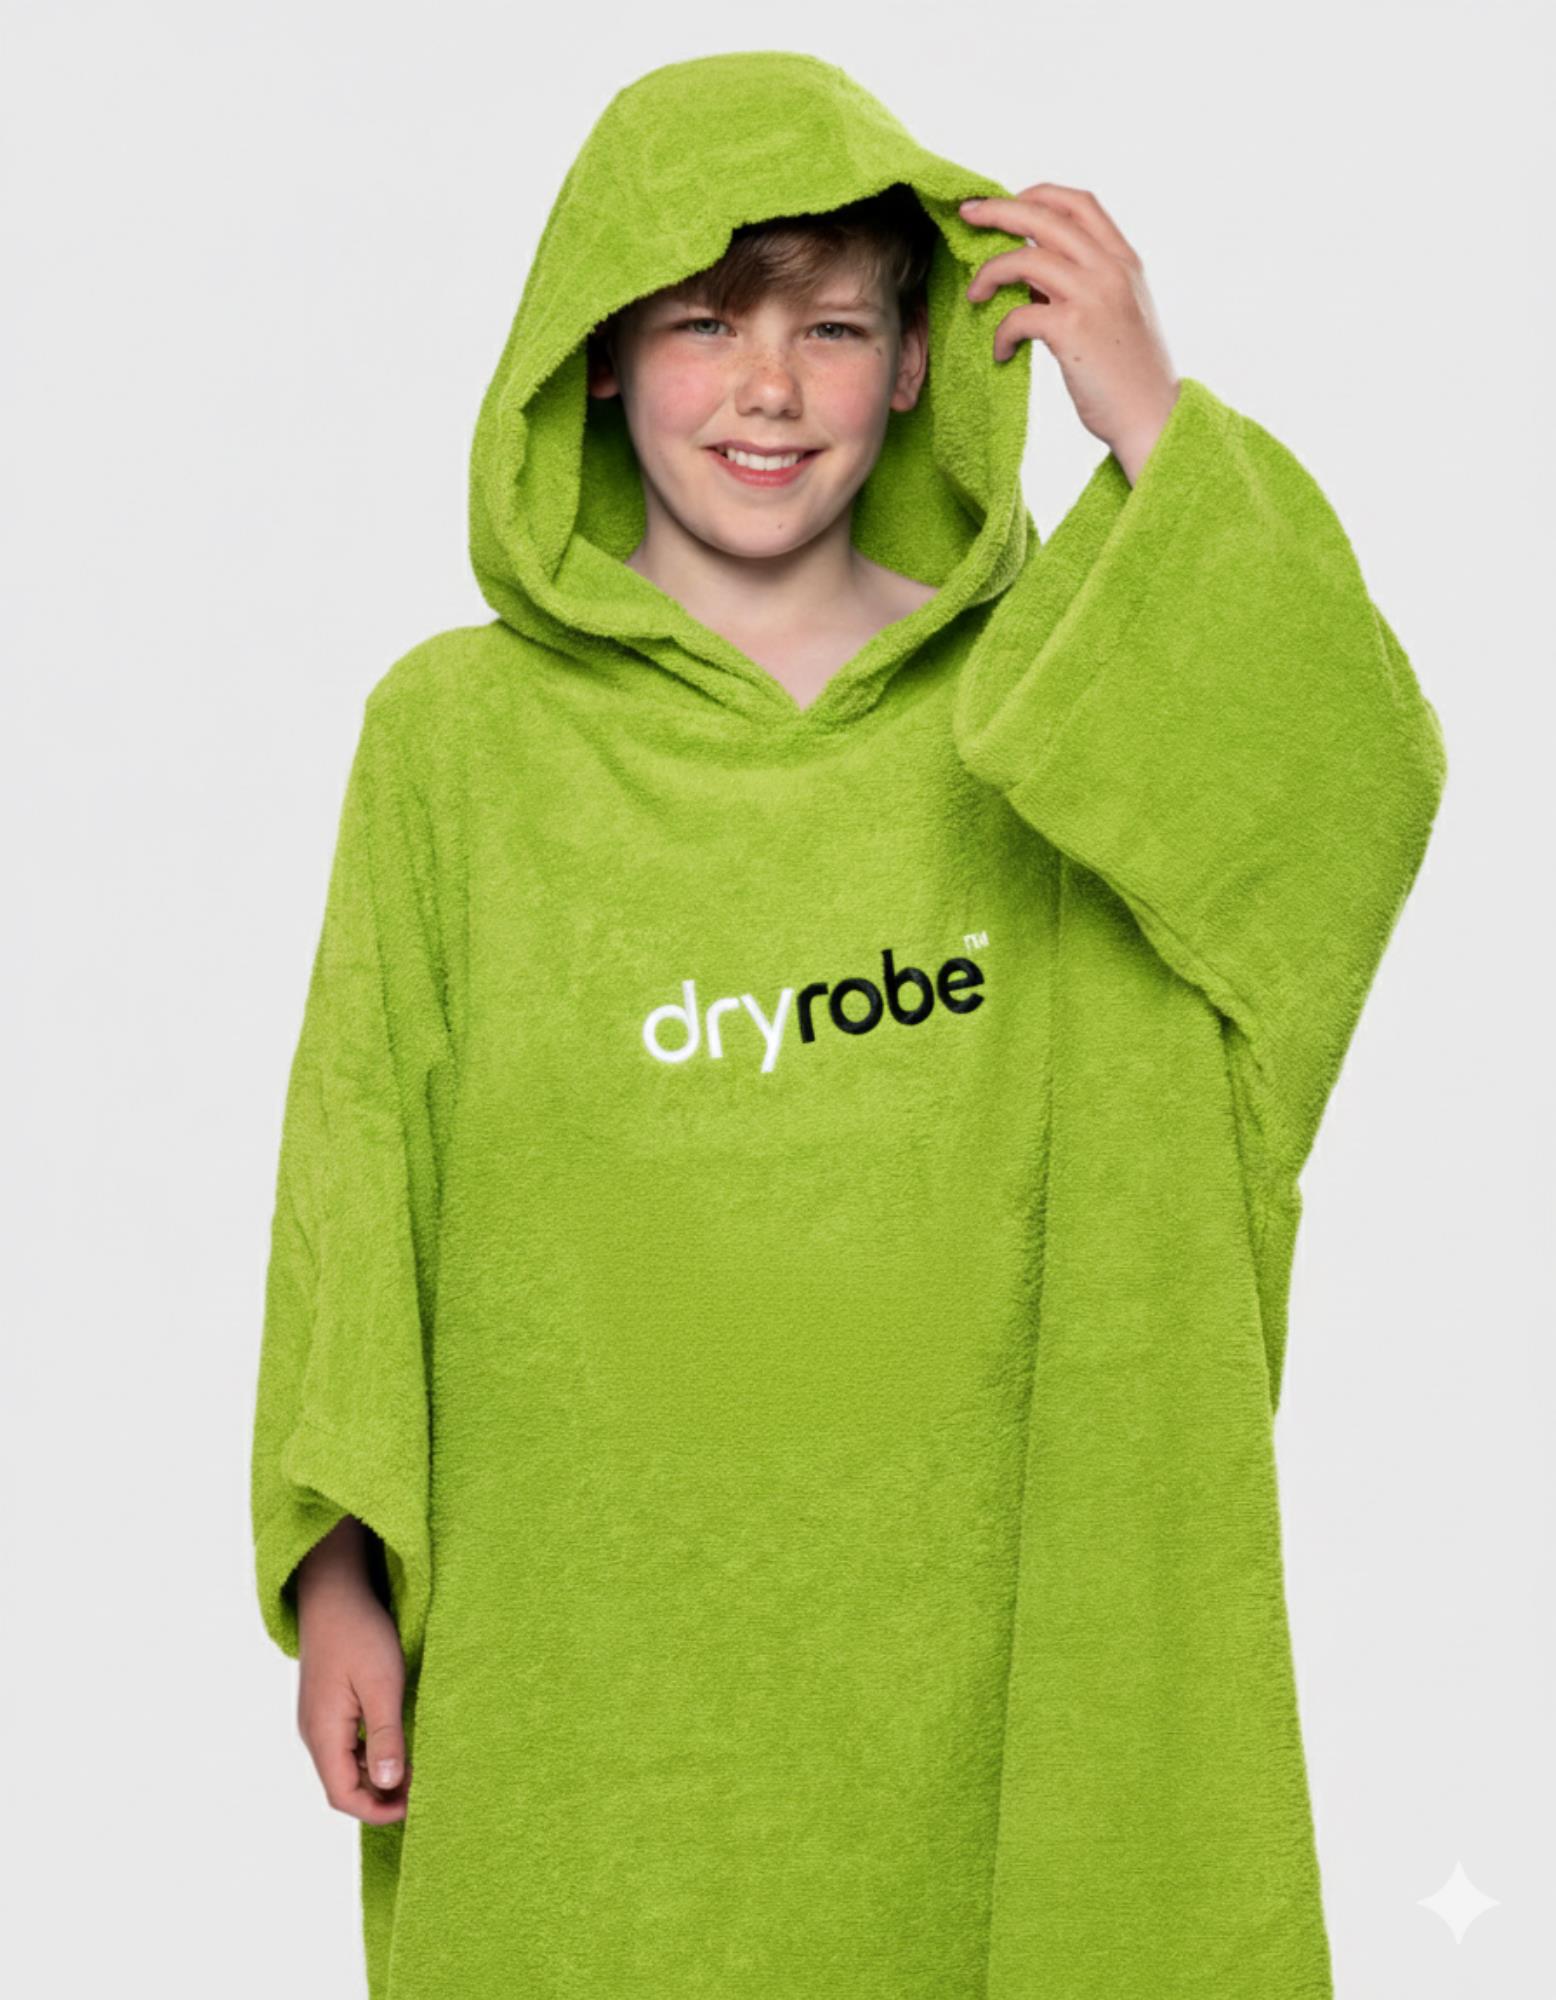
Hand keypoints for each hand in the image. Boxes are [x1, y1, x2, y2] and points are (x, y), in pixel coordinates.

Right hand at [296, 1518, 412, 1823]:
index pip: (342, 1795)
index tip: (413, 1805)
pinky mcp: (326, 1706)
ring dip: (377, 1774)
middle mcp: (314, 1733)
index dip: (377, 1810)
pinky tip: (396, 1742)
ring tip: (414, 1767)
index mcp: (323, 1734)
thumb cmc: (360, 1634)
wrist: (334, 1593)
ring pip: (346, 1765)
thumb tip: (388, 1785)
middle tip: (421, 1787)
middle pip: (343, 1784)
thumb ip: (385, 1737)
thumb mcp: (382, 1685)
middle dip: (380, 1795)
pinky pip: (346, 1744)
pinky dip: (371, 1754)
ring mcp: (318, 1719)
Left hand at [959, 184, 1179, 482]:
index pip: (1079, 203)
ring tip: (974, 296)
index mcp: (1124, 260)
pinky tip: (1002, 353)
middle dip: (998, 210)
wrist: (1153, 418)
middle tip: (967, 214)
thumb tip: (1031, 275)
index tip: (1009, 202)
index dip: (1039, 194)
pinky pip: (1018, 316)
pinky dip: (1001, 334)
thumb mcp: (1117, 313)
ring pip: (1025, 258)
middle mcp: (1111, 270)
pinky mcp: (1073, 331)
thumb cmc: (1130, 374)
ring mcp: (1093, 297)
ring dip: (989, 274)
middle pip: (1044, 216)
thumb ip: (1083, 284)